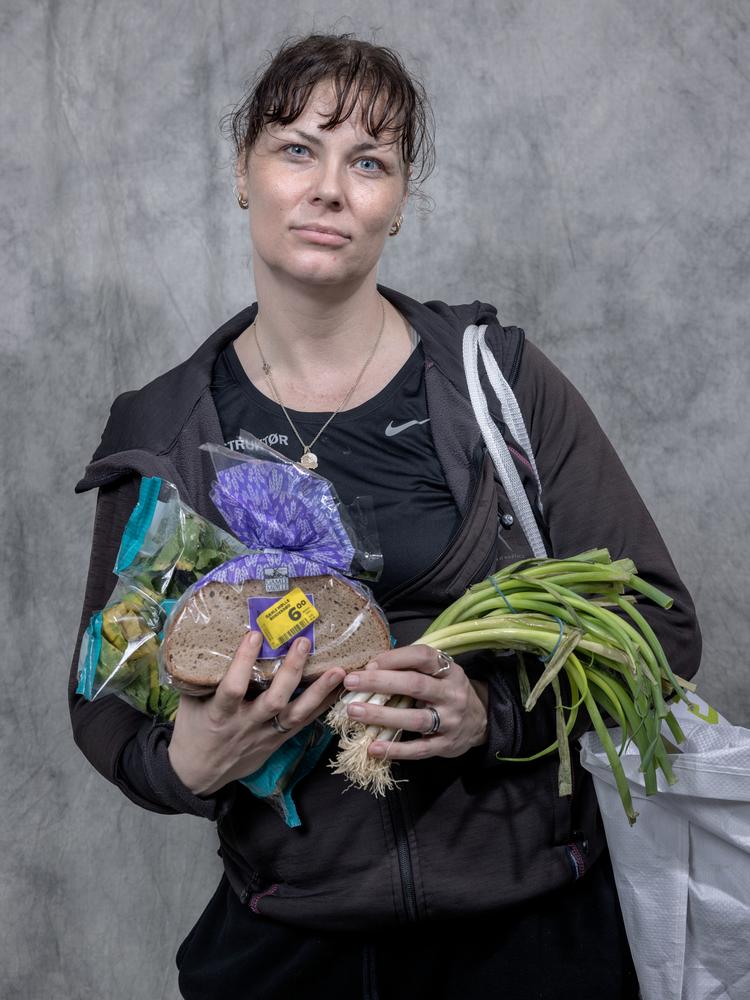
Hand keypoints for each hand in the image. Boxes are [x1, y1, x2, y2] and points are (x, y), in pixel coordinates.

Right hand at [168, 631, 344, 795]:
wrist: (198, 775)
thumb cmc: (192, 731)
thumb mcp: (190, 704)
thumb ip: (202, 677)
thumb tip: (212, 639)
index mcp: (219, 715)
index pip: (233, 688)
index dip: (244, 662)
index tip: (255, 634)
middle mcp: (246, 725)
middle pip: (274, 701)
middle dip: (291, 672)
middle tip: (303, 642)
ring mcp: (265, 735)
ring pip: (296, 715)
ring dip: (319, 692)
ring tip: (338, 671)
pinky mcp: (277, 742)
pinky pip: (303, 725)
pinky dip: (321, 707)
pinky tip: (338, 691)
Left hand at [342, 644, 488, 760]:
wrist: (480, 721)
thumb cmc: (446, 692)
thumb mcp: (439, 674)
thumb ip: (411, 668)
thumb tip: (369, 666)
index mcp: (449, 671)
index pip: (423, 656)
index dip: (394, 658)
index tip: (369, 663)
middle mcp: (452, 694)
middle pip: (415, 685)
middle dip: (379, 682)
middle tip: (351, 682)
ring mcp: (450, 721)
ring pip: (414, 718)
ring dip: (381, 715)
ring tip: (353, 711)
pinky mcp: (446, 745)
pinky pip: (419, 749)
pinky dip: (396, 749)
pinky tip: (373, 747)